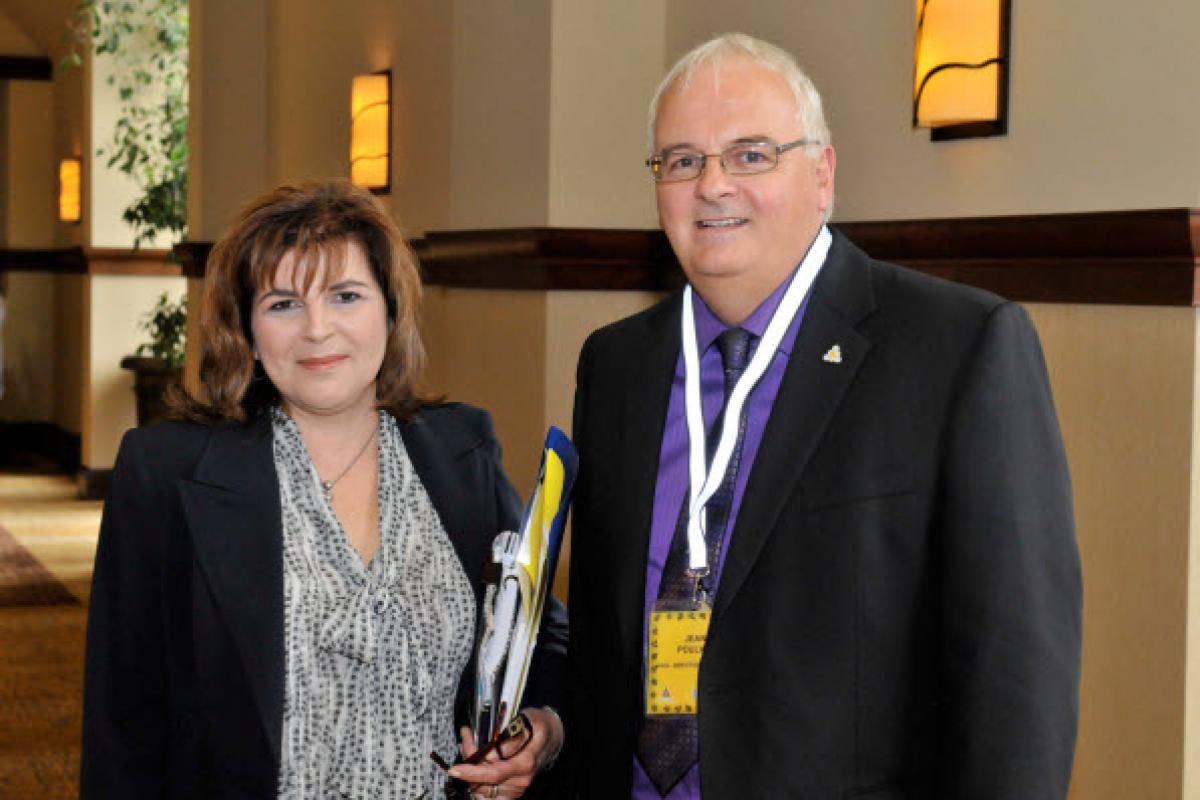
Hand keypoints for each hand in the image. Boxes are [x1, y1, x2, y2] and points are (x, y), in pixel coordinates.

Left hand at [449, 707, 563, 798]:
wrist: (552, 736)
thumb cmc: (539, 725)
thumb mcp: (529, 721)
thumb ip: (512, 737)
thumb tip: (494, 751)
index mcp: (525, 764)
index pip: (494, 774)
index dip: (472, 772)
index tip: (455, 769)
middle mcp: (520, 781)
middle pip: (483, 781)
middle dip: (468, 761)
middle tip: (466, 737)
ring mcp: (515, 789)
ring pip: (481, 788)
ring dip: (470, 769)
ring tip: (469, 744)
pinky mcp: (511, 792)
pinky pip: (487, 795)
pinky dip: (475, 781)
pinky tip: (473, 763)